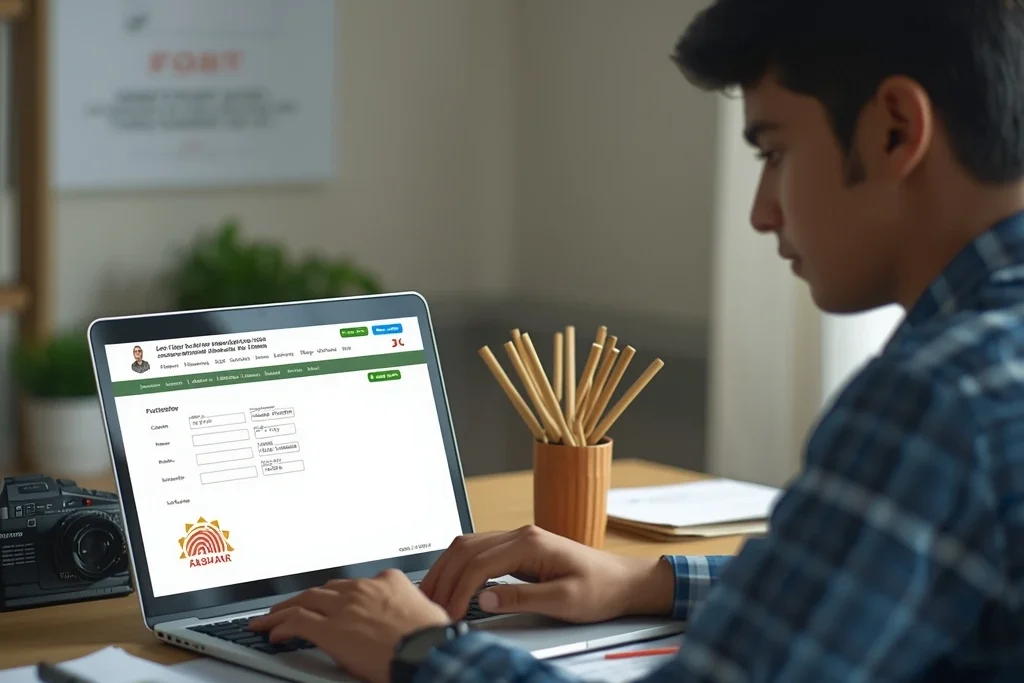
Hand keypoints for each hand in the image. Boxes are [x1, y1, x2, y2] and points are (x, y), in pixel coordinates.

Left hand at [248, 568, 449, 682]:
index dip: (339, 595)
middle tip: (291, 605)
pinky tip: (274, 633)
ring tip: (271, 618)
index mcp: (388, 581)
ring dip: (284, 610)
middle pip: (324, 590)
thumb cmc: (431, 637)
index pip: (355, 585)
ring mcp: (345, 607)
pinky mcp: (331, 628)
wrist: (427, 650)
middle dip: (306, 598)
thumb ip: (406, 608)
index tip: (332, 603)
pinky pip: (298, 622)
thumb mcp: (424, 611)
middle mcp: (363, 589)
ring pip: (305, 601)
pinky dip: (282, 626)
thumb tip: (405, 619)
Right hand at [420, 525, 674, 623]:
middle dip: (444, 578)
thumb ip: (523, 598)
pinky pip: (479, 551)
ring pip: (468, 546)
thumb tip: (485, 598)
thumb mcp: (564, 600)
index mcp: (530, 543)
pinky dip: (460, 567)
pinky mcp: (518, 549)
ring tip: (432, 596)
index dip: (459, 590)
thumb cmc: (599, 589)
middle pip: (466, 548)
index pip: (480, 563)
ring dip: (447, 569)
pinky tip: (452, 583)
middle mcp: (520, 535)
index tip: (448, 614)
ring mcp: (518, 539)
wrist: (622, 581)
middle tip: (430, 606)